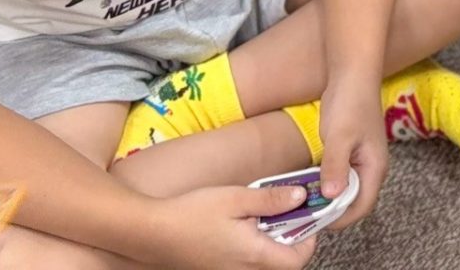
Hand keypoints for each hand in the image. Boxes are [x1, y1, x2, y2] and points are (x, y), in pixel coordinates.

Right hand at [150, 184, 320, 269]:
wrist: (151, 232)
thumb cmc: (191, 213)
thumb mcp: (236, 197)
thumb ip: (271, 198)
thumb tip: (300, 196)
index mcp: (254, 255)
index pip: (297, 260)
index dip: (307, 239)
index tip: (304, 217)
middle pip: (283, 266)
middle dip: (290, 241)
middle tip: (283, 215)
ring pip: (264, 267)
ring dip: (270, 246)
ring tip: (259, 221)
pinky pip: (245, 266)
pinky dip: (252, 251)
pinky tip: (239, 230)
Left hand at [316, 77, 388, 229]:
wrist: (353, 73)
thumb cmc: (350, 102)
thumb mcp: (339, 136)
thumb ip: (336, 166)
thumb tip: (331, 196)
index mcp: (375, 167)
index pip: (362, 206)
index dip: (340, 219)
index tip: (315, 223)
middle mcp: (371, 168)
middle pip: (354, 202)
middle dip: (332, 212)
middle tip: (306, 216)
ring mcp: (361, 160)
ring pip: (346, 190)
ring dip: (328, 198)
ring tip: (305, 204)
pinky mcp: (350, 152)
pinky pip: (339, 176)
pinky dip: (326, 183)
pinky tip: (308, 184)